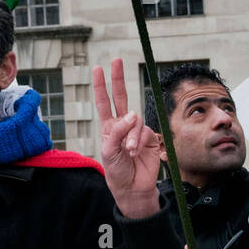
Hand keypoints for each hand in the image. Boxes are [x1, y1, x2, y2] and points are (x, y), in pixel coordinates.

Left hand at [93, 58, 161, 218]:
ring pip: (135, 119)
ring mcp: (136, 130)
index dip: (100, 86)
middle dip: (118, 79)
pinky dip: (138, 141)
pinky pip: (144, 131)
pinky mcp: (150, 137)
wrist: (133, 188)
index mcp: (109, 128)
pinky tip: (135, 153)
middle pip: (120, 97)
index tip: (98, 68)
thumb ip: (118, 131)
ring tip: (128, 152)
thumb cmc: (116, 171)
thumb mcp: (109, 151)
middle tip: (117, 60)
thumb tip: (131, 113)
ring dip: (131, 135)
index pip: (104, 103)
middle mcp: (122, 125)